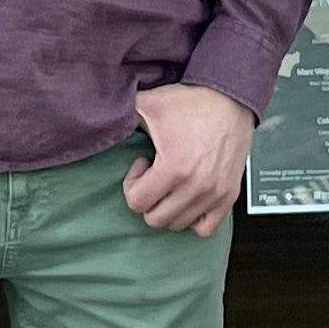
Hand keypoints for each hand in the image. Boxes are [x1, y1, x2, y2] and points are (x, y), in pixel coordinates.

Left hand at [123, 81, 254, 237]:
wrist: (231, 99)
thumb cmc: (191, 103)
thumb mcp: (149, 103)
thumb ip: (121, 112)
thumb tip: (97, 113)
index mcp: (174, 168)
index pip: (136, 203)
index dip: (132, 184)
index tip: (143, 164)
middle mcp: (196, 186)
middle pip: (155, 219)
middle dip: (148, 199)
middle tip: (155, 176)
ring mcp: (215, 194)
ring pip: (178, 224)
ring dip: (169, 207)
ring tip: (172, 182)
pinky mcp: (229, 196)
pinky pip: (206, 228)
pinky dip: (194, 219)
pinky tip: (188, 198)